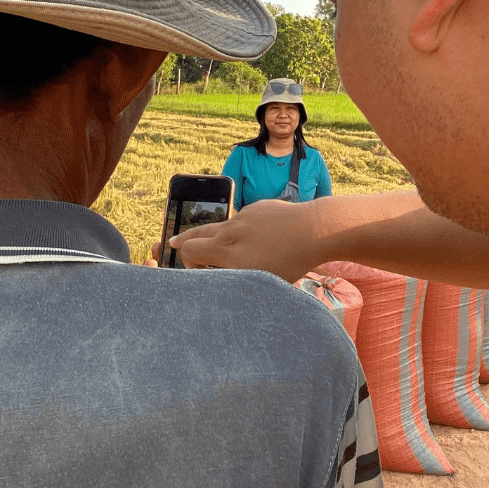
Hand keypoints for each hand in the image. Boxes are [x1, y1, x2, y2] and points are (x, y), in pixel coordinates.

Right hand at [169, 198, 324, 281]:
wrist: (314, 229)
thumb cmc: (290, 261)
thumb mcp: (260, 280)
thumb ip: (235, 278)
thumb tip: (218, 277)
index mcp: (227, 251)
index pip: (191, 251)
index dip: (189, 261)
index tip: (197, 269)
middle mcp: (230, 232)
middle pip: (197, 233)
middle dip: (184, 241)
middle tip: (173, 244)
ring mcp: (243, 217)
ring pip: (218, 226)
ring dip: (207, 234)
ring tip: (201, 240)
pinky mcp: (258, 208)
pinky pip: (242, 220)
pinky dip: (240, 229)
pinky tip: (256, 239)